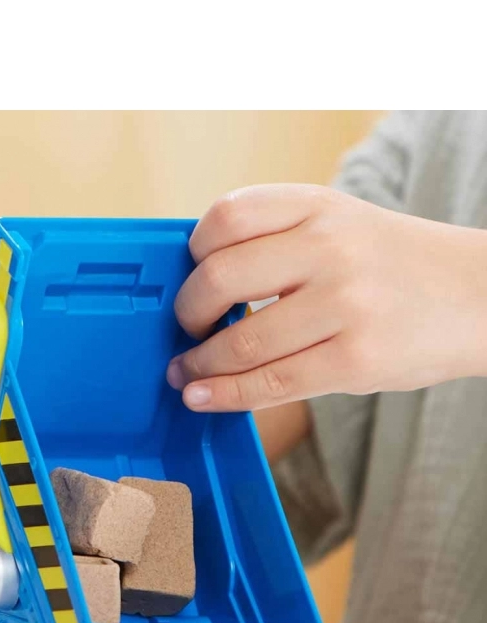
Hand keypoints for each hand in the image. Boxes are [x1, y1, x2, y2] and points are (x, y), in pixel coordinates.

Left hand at [168, 183, 486, 409]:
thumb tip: (198, 285)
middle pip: (219, 279)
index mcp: (320, 205)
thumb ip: (279, 239)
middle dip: (187, 313)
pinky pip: (270, 384)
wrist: (480, 296)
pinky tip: (202, 397)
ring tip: (186, 374)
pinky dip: (224, 395)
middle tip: (187, 329)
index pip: (226, 216)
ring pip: (241, 343)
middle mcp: (330, 247)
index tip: (190, 277)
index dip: (193, 254)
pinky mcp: (355, 361)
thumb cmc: (395, 266)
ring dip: (198, 365)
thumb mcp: (342, 224)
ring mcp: (344, 305)